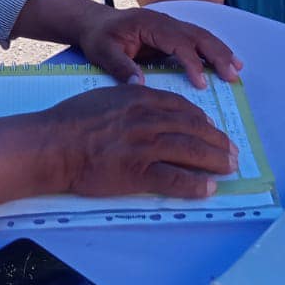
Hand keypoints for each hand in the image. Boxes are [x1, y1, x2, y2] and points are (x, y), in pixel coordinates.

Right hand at [41, 84, 237, 198]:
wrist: (52, 144)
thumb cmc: (70, 120)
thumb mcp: (105, 96)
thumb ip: (130, 100)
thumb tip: (147, 104)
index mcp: (139, 98)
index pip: (181, 107)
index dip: (202, 120)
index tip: (213, 129)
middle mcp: (147, 119)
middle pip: (193, 128)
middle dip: (217, 141)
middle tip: (232, 151)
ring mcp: (144, 146)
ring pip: (190, 151)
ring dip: (215, 160)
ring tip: (230, 168)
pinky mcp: (137, 173)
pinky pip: (174, 179)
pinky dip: (195, 184)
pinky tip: (209, 188)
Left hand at [76, 5, 241, 87]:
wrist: (93, 22)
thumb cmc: (98, 37)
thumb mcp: (102, 52)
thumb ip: (120, 67)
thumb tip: (140, 84)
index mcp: (149, 24)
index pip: (177, 42)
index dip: (191, 62)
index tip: (201, 83)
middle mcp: (164, 21)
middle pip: (197, 35)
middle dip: (217, 54)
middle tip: (233, 76)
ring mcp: (169, 24)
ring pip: (201, 35)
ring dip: (220, 51)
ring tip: (238, 69)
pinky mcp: (171, 32)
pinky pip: (196, 39)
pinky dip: (213, 49)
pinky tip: (226, 61)